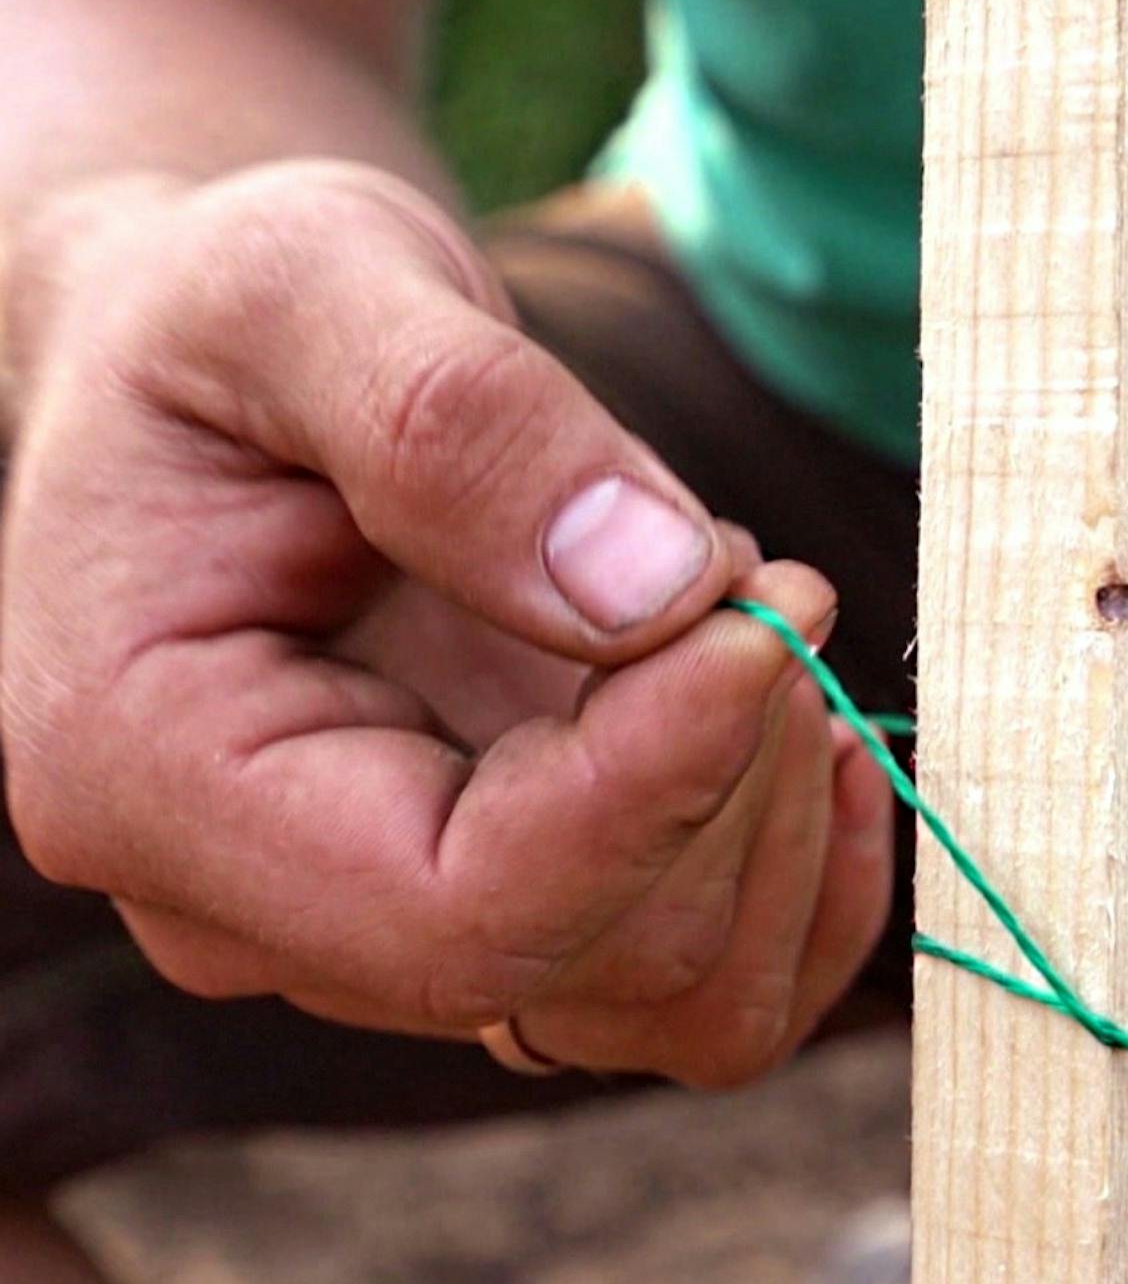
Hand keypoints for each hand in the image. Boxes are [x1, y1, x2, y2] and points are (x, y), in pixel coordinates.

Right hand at [1, 161, 893, 1083]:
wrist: (230, 382)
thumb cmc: (228, 322)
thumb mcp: (305, 285)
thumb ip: (457, 426)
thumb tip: (655, 589)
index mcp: (154, 781)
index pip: (456, 908)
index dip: (652, 783)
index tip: (767, 607)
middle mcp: (265, 909)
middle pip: (588, 959)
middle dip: (732, 768)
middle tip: (766, 575)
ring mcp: (390, 929)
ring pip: (668, 998)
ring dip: (777, 820)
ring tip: (765, 622)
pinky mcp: (502, 907)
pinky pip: (697, 992)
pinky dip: (799, 878)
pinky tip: (818, 730)